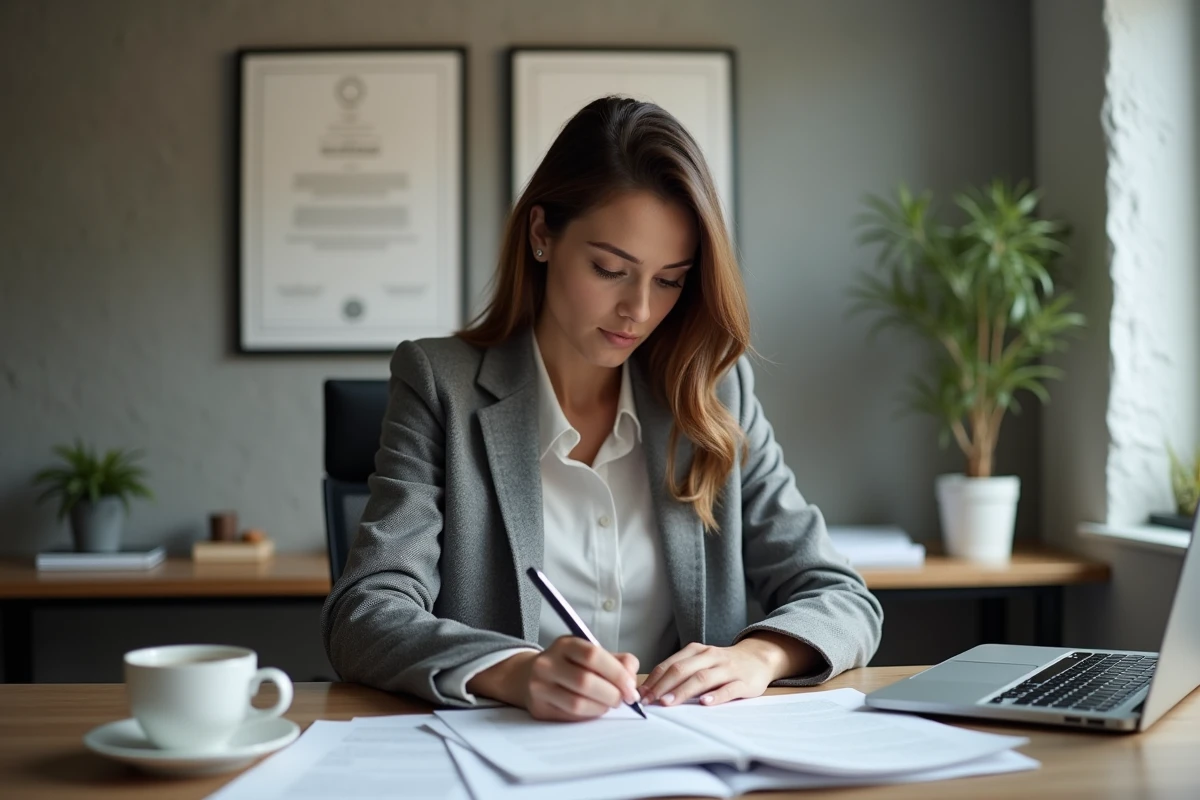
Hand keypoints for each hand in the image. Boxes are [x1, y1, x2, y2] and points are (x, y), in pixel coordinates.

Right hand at [471, 637, 639, 721]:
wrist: (530, 676)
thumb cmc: (571, 665)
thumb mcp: (591, 653)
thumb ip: (618, 661)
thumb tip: (631, 678)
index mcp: (565, 644)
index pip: (593, 655)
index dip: (616, 673)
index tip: (630, 687)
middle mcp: (547, 663)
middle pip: (585, 681)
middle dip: (611, 694)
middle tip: (622, 699)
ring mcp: (539, 686)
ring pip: (577, 703)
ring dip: (601, 707)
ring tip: (608, 704)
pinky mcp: (539, 708)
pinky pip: (570, 716)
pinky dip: (588, 715)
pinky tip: (593, 709)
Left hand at [638, 632, 819, 707]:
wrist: (758, 657)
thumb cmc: (722, 664)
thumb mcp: (701, 661)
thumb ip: (681, 671)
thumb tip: (651, 689)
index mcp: (696, 651)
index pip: (670, 664)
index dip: (653, 680)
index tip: (640, 694)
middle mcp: (710, 657)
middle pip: (682, 669)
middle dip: (663, 686)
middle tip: (649, 701)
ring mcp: (727, 668)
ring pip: (702, 678)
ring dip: (683, 691)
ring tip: (668, 702)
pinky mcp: (744, 682)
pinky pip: (729, 689)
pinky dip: (716, 696)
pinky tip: (705, 702)